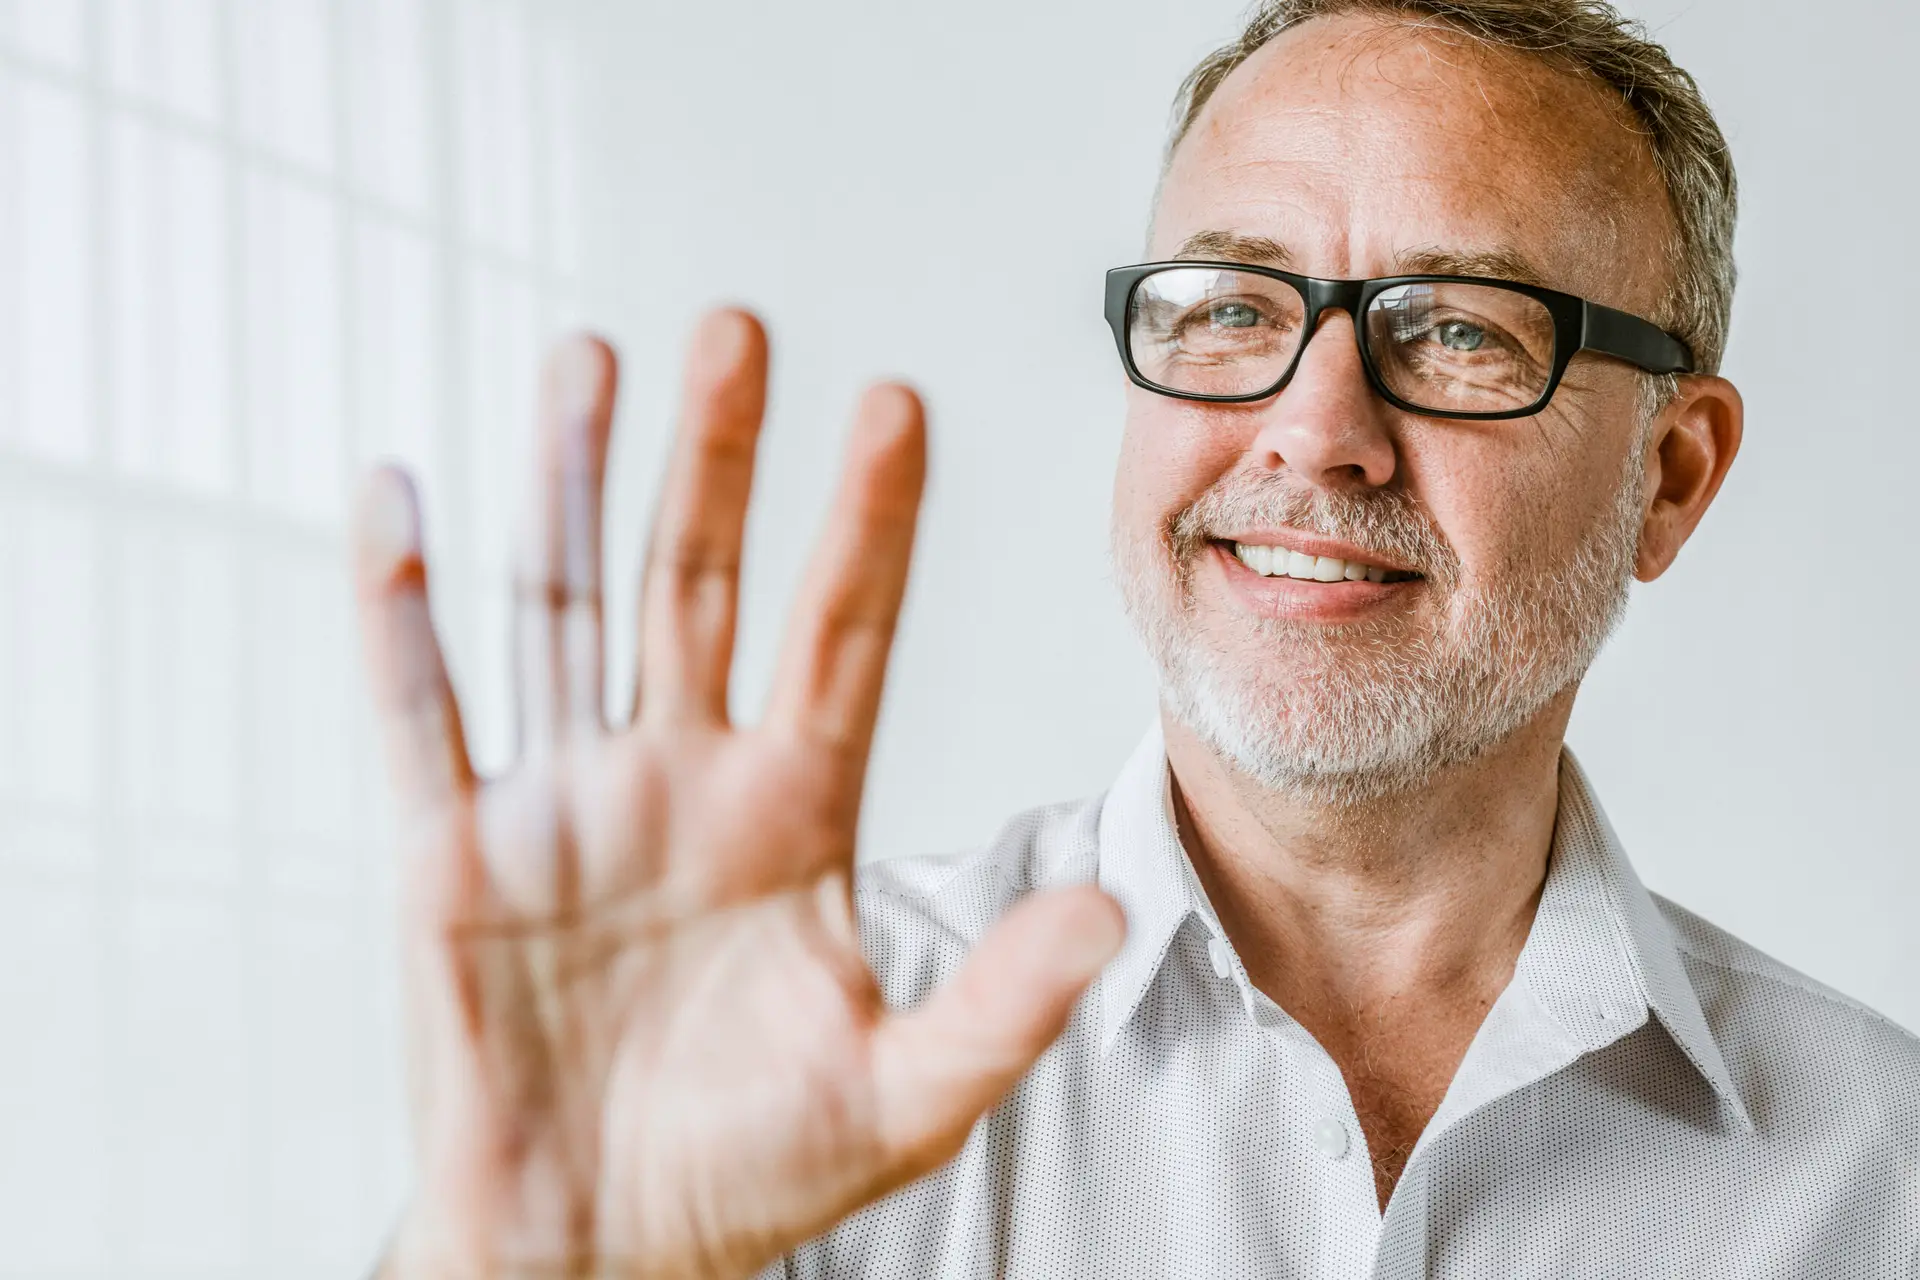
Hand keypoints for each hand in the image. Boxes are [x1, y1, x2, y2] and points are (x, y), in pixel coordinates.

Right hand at [353, 311, 1125, 1279]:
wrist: (599, 1245)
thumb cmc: (750, 1172)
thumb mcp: (902, 1095)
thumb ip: (1001, 1001)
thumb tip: (1118, 913)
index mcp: (794, 812)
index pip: (843, 636)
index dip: (868, 525)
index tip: (897, 405)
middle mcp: (683, 776)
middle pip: (702, 583)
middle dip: (719, 458)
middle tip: (741, 327)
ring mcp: (565, 799)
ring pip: (565, 607)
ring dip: (572, 483)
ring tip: (590, 356)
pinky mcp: (453, 849)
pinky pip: (420, 711)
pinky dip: (398, 610)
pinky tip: (398, 497)